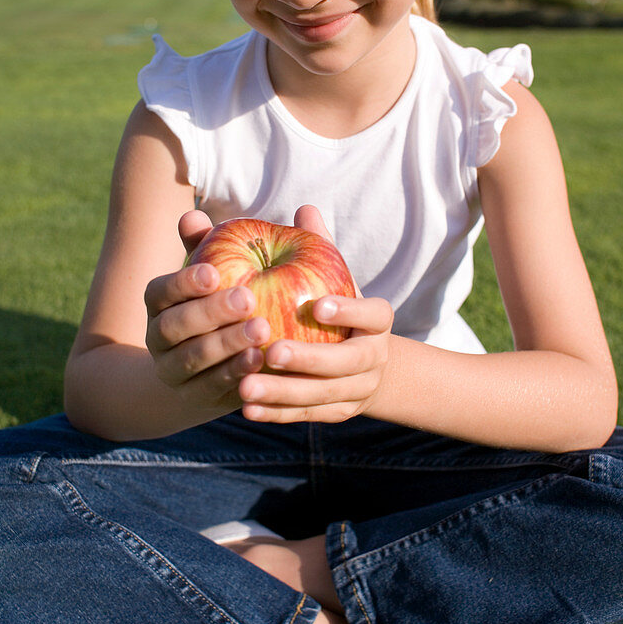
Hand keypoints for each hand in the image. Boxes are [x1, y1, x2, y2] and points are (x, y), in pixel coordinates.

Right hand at [144, 210, 270, 414]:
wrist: (203, 370)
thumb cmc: (219, 305)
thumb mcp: (216, 275)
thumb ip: (209, 246)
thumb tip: (192, 214)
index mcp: (159, 303)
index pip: (161, 291)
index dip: (183, 282)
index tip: (214, 273)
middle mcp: (157, 338)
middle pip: (174, 326)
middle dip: (209, 313)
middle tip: (247, 298)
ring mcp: (172, 372)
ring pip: (191, 360)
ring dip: (225, 345)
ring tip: (262, 330)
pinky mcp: (194, 399)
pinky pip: (210, 389)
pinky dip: (234, 375)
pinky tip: (261, 361)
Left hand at [238, 205, 393, 423]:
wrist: (363, 363)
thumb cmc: (334, 304)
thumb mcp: (331, 276)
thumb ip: (315, 246)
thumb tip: (303, 208)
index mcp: (377, 320)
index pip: (374, 314)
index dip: (351, 309)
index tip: (319, 304)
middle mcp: (373, 356)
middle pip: (346, 363)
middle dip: (309, 359)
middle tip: (270, 351)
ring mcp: (358, 389)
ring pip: (322, 396)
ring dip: (283, 393)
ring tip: (245, 386)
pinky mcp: (336, 413)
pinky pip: (306, 416)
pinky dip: (277, 413)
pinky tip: (246, 408)